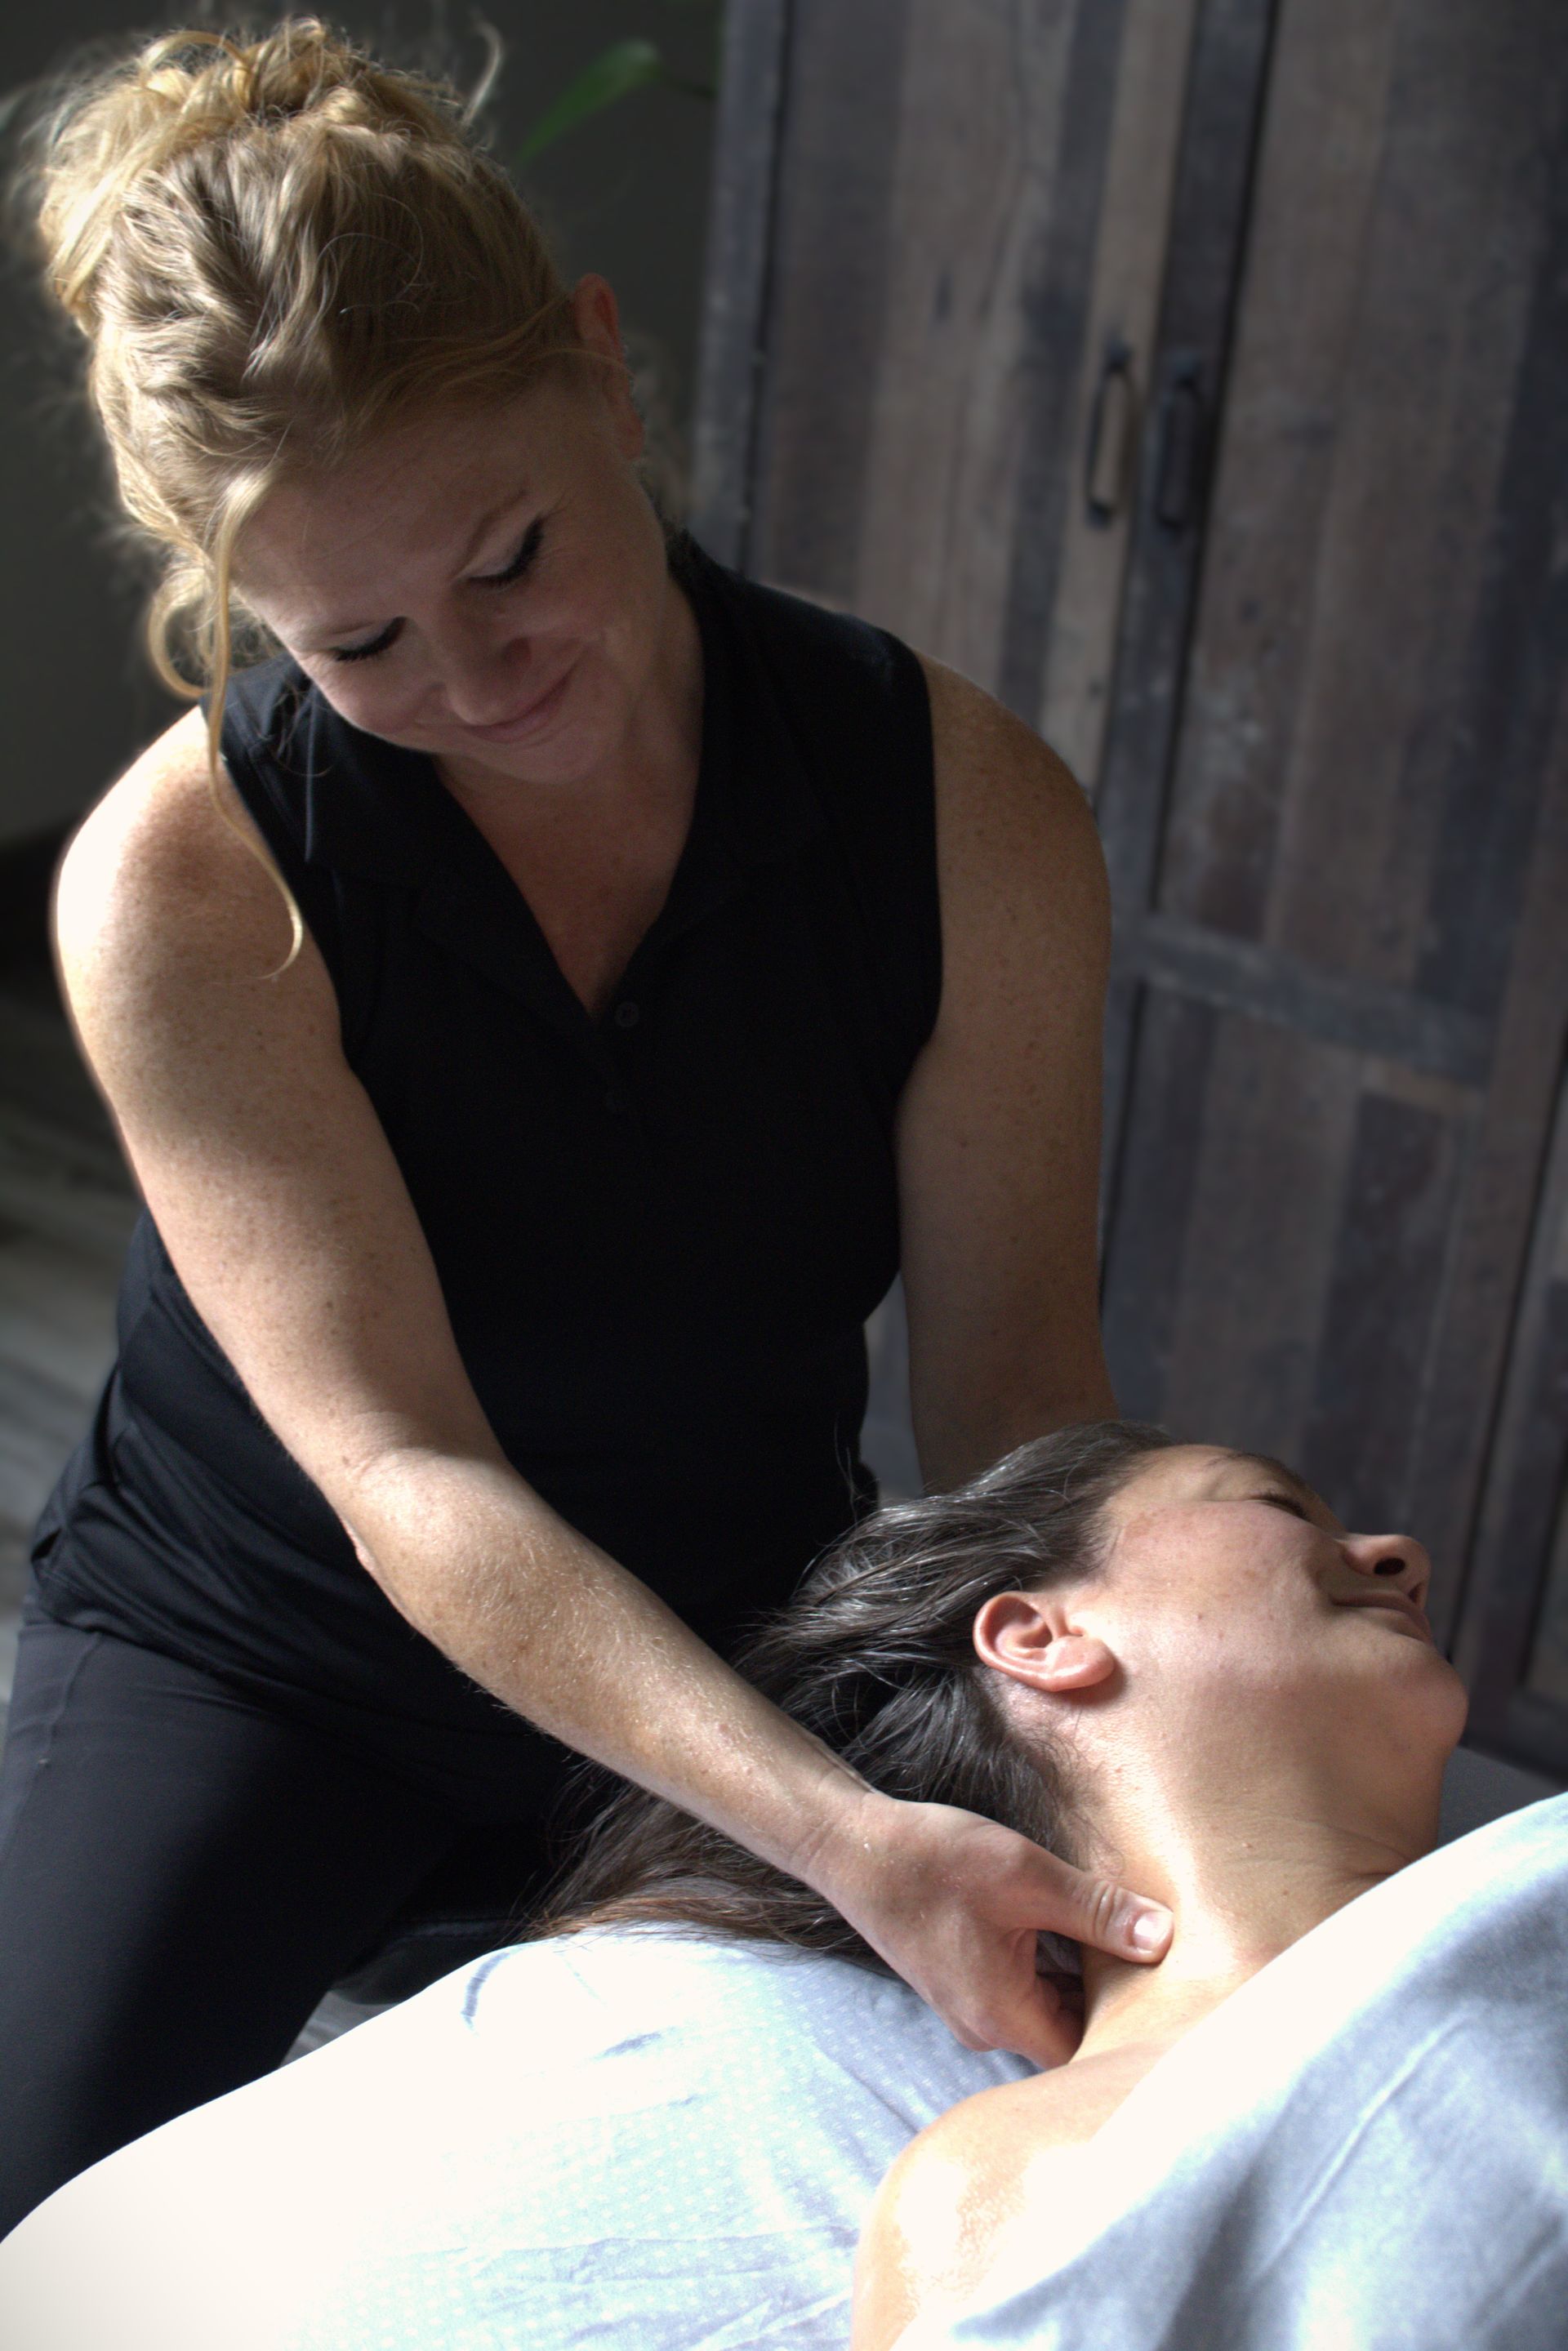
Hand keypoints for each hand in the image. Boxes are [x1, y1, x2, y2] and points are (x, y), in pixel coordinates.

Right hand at [808, 1789, 1171, 2066]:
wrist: (853, 1846)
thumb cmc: (934, 1861)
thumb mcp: (1027, 1876)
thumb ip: (1098, 1911)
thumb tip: (1164, 1938)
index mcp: (1005, 2018)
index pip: (1091, 2054)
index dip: (1136, 2031)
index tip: (1177, 1999)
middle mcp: (986, 2027)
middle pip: (1072, 2032)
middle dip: (1116, 2000)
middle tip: (1169, 1965)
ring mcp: (970, 2004)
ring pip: (1050, 2007)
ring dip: (1085, 1978)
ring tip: (1133, 1942)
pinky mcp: (962, 1978)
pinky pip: (1024, 1986)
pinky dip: (1055, 1964)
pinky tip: (1080, 1928)